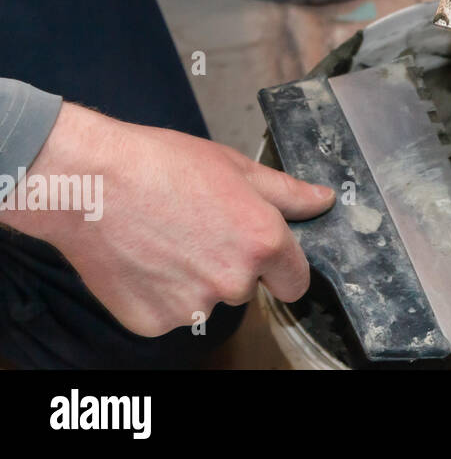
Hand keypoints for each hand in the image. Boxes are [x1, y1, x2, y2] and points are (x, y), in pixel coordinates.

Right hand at [4, 103, 333, 336]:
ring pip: (206, 301)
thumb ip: (286, 192)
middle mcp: (234, 282)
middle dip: (229, 264)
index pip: (296, 282)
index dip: (283, 268)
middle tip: (198, 227)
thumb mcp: (236, 167)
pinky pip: (168, 314)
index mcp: (263, 242)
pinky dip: (158, 294)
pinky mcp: (153, 322)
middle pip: (246, 288)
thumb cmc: (161, 165)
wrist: (90, 182)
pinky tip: (143, 259)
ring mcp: (192, 306)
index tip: (266, 257)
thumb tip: (322, 200)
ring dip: (193, 280)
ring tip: (165, 238)